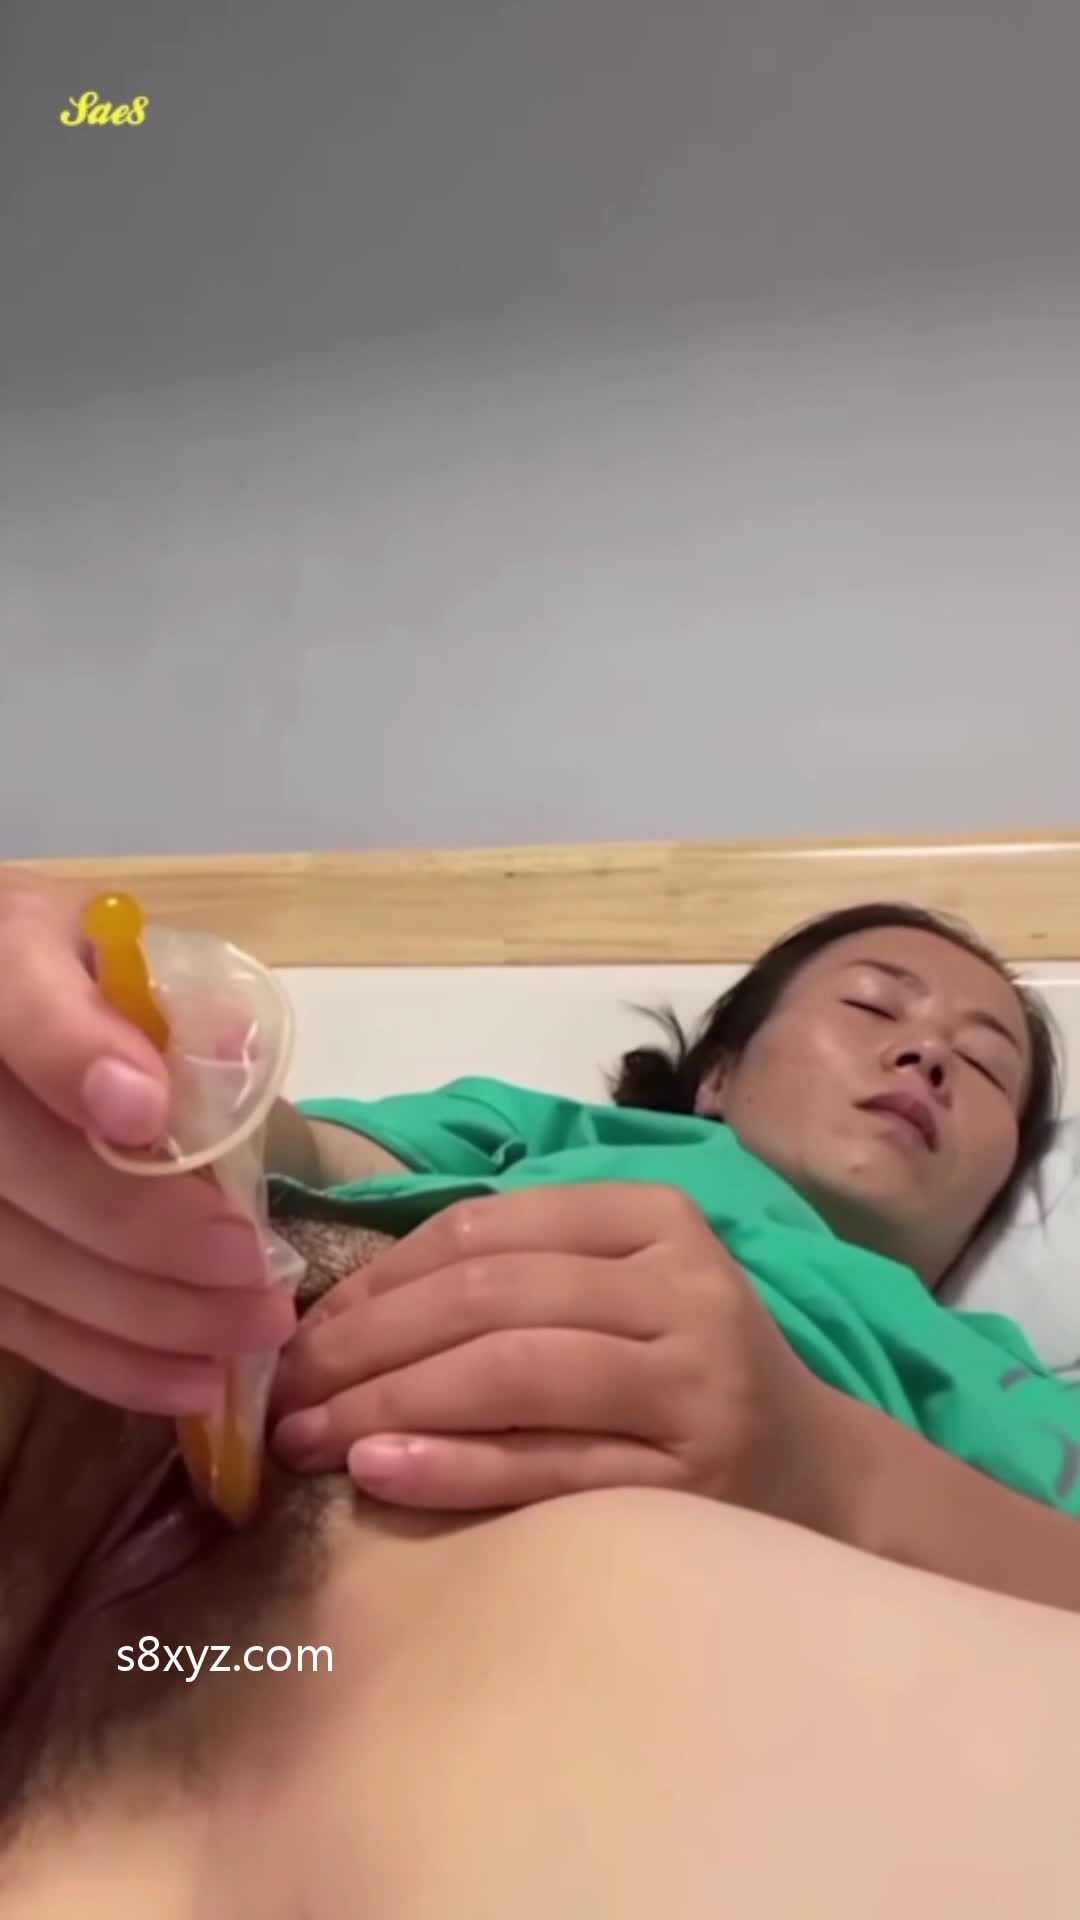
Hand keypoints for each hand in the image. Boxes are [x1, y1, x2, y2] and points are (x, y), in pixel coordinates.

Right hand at [0, 872, 293, 1413]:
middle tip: (252, 1272)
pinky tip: (185, 1381)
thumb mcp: (124, 958)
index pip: (19, 1006)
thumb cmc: (85, 983)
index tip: (145, 1112)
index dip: (73, 1056)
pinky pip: (14, 1320)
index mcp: (0, 965)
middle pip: (15, 1162)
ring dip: (139, 1314)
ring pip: (15, 1259)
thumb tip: (234, 1055)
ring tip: (245, 1336)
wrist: (6, 1017)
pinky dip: (102, 1358)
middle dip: (143, 1229)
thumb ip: (170, 1002)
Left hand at [270, 1183, 853, 1531]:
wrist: (817, 1472)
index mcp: (656, 1219)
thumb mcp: (622, 1287)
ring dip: (389, 1400)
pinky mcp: (691, 1481)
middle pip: (489, 1297)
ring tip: (307, 1435)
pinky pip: (547, 1466)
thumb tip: (340, 1304)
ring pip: (512, 1372)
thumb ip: (516, 1273)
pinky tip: (380, 1470)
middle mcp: (682, 1288)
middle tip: (283, 1390)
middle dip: (365, 1343)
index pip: (487, 1228)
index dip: (378, 1275)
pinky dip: (452, 1465)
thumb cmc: (685, 1369)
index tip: (303, 1325)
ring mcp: (693, 1385)